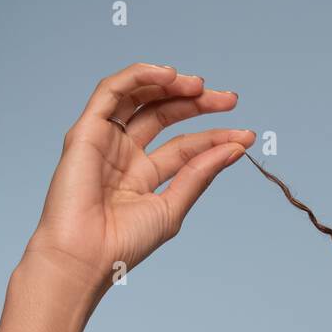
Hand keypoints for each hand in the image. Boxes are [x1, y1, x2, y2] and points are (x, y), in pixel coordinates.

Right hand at [21, 61, 254, 295]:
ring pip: (140, 97)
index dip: (215, 136)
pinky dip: (139, 75)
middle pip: (164, 114)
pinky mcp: (86, 130)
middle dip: (197, 102)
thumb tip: (235, 148)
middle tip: (229, 100)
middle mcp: (124, 153)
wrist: (85, 256)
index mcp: (143, 175)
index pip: (184, 145)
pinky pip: (112, 90)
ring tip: (199, 86)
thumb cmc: (123, 243)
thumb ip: (199, 175)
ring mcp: (105, 140)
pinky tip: (168, 75)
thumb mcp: (171, 208)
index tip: (246, 135)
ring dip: (170, 84)